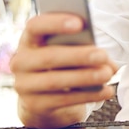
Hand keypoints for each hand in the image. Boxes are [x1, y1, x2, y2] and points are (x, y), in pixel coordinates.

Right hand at [10, 13, 117, 128]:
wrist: (43, 98)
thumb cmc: (62, 64)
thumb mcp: (68, 50)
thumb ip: (82, 46)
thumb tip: (105, 58)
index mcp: (30, 39)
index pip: (35, 26)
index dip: (56, 23)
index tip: (80, 23)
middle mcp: (21, 61)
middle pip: (48, 56)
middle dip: (78, 56)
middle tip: (103, 55)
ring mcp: (24, 85)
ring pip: (55, 81)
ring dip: (85, 77)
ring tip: (107, 74)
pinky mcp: (34, 105)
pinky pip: (63, 100)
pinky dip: (87, 95)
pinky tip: (106, 91)